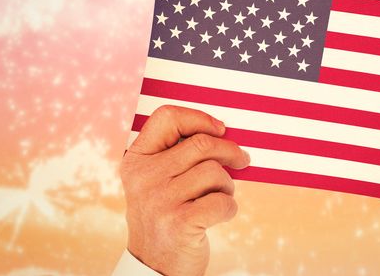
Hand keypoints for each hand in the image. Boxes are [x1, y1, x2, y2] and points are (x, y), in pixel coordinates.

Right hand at [120, 105, 249, 275]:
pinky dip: (229, 208)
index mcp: (137, 160)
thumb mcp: (156, 181)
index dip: (198, 118)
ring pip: (215, 172)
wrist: (154, 265)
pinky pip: (222, 201)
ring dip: (227, 185)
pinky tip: (219, 214)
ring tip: (220, 196)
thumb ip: (177, 155)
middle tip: (242, 160)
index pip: (166, 117)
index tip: (220, 130)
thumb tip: (222, 133)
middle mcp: (144, 177)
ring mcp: (160, 200)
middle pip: (201, 144)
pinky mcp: (179, 222)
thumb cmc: (165, 215)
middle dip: (230, 151)